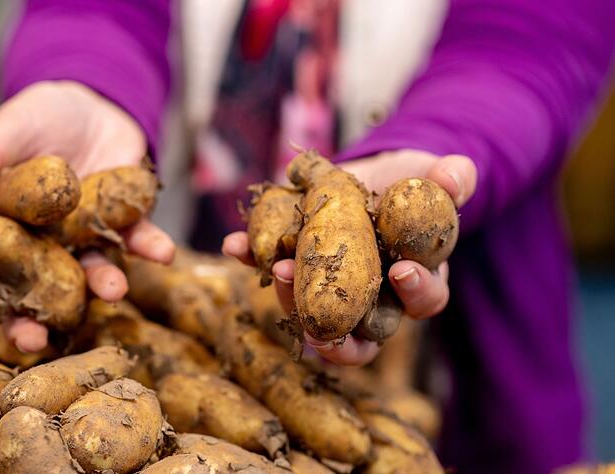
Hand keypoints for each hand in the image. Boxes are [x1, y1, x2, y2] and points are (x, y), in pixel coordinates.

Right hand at [0, 81, 174, 351]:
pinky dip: (150, 247)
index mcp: (4, 219)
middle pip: (33, 286)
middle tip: (33, 342)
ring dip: (102, 284)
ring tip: (113, 292)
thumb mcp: (14, 126)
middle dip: (32, 317)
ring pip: (89, 271)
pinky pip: (137, 241)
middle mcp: (43, 241)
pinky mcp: (123, 224)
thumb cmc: (41, 117)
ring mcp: (85, 237)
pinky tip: (164, 253)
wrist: (96, 105)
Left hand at [222, 150, 476, 365]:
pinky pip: (270, 268)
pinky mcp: (293, 264)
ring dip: (291, 295)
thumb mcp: (433, 178)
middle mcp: (370, 298)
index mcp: (413, 283)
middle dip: (339, 329)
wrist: (370, 173)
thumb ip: (451, 180)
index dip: (416, 292)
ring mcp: (327, 287)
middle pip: (359, 332)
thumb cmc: (411, 185)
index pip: (422, 301)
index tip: (402, 270)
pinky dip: (250, 258)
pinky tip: (236, 246)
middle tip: (323, 322)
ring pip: (310, 310)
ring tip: (279, 270)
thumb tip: (458, 174)